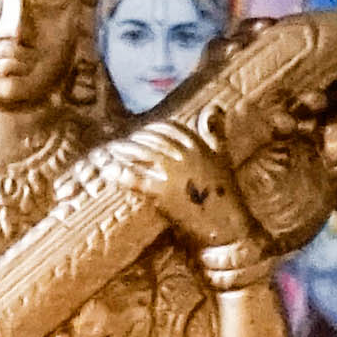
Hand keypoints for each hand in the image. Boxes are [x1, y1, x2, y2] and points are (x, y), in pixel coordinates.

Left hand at [109, 117, 252, 252]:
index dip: (151, 130)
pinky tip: (108, 172)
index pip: (169, 129)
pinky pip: (136, 178)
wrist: (228, 229)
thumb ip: (215, 132)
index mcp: (199, 146)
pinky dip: (120, 173)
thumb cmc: (225, 196)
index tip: (140, 134)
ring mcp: (174, 173)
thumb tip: (214, 108)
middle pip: (151, 140)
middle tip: (119, 145)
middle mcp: (186, 155)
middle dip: (133, 141)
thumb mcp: (223, 157)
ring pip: (141, 155)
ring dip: (122, 152)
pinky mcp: (164, 193)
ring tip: (108, 153)